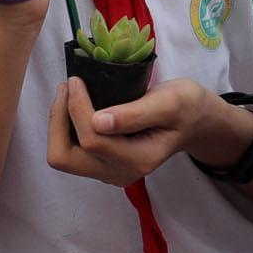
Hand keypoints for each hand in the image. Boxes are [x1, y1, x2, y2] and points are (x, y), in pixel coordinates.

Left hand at [46, 75, 220, 187]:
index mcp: (139, 159)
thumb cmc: (185, 106)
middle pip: (65, 157)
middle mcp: (120, 172)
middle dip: (58, 120)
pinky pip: (69, 152)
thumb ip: (135, 114)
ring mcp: (108, 171)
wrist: (193, 120)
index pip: (92, 139)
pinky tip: (77, 106)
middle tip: (67, 87)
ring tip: (69, 94)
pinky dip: (65, 128)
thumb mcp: (169, 102)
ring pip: (62, 156)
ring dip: (58, 124)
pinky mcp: (101, 164)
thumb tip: (96, 122)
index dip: (77, 108)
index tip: (76, 79)